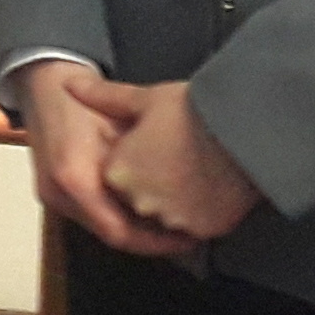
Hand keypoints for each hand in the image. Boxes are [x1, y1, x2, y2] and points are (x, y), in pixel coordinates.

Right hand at [17, 61, 193, 257]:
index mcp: (74, 177)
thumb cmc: (80, 96)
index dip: (155, 242)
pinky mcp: (54, 193)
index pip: (118, 231)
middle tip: (186, 236)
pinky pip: (92, 215)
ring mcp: (52, 196)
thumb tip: (183, 189)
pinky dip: (118, 216)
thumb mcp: (121, 120)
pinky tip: (142, 209)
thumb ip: (144, 158)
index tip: (186, 240)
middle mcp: (58, 194)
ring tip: (171, 225)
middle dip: (150, 241)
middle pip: (111, 235)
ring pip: (102, 227)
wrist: (43, 85)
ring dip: (135, 230)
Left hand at [101, 79, 263, 243]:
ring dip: (173, 200)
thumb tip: (69, 84)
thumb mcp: (144, 98)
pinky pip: (193, 226)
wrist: (246, 130)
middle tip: (175, 158)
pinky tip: (210, 187)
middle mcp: (140, 202)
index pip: (114, 176)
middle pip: (137, 198)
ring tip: (195, 171)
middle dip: (150, 183)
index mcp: (118, 174)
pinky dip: (197, 212)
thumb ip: (103, 97)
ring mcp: (173, 220)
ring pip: (165, 215)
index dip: (131, 159)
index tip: (147, 148)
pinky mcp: (204, 230)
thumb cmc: (194, 111)